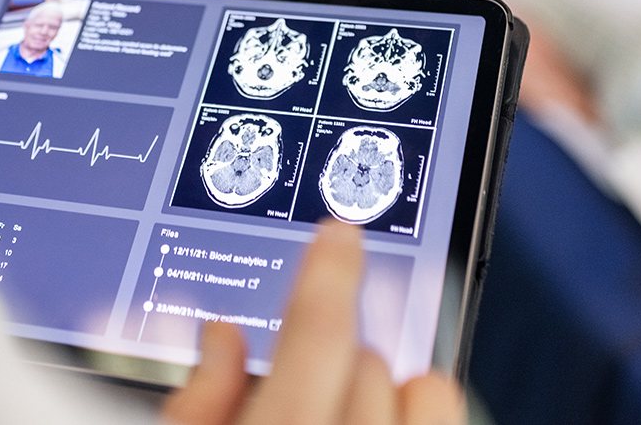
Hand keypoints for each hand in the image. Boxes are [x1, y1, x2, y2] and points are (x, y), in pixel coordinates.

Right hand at [162, 221, 465, 424]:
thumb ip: (196, 404)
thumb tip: (222, 338)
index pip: (318, 338)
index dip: (327, 274)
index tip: (338, 234)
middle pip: (364, 358)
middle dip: (329, 359)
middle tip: (291, 387)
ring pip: (417, 383)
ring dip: (376, 382)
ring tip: (336, 413)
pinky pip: (444, 404)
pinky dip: (421, 399)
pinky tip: (382, 417)